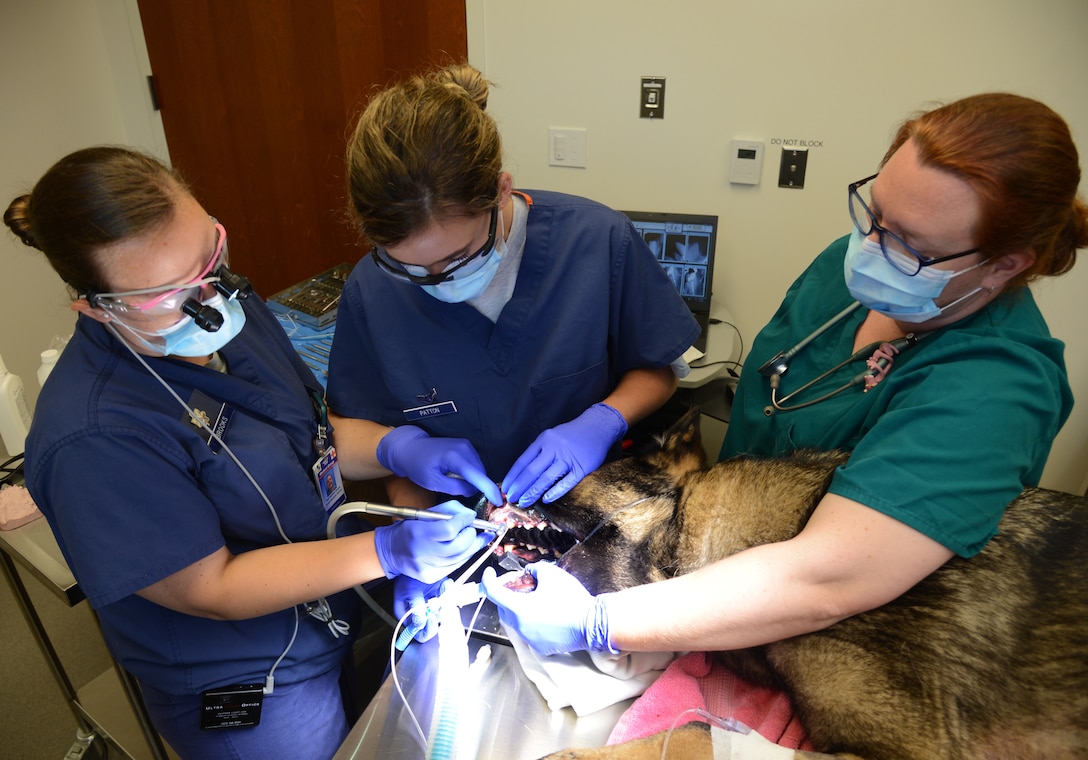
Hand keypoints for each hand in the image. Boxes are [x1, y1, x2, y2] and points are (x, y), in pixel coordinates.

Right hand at [373, 501, 486, 582]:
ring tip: (475, 537)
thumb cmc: (409, 529)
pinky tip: (465, 548)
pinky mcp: (432, 578)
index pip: (449, 529)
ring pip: (461, 558)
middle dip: (472, 535)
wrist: (390, 552)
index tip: (470, 517)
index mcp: (418, 533)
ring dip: (472, 546)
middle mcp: (422, 553)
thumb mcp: (424, 513)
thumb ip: (448, 510)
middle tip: (473, 528)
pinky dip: (464, 556)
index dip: (464, 522)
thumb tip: (470, 516)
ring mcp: (428, 568)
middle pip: (459, 546)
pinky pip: (456, 566)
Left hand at [378, 425, 502, 504]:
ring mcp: (466, 445)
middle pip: (481, 473)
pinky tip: (459, 477)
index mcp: (455, 457)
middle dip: (479, 486)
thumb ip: (456, 488)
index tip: (499, 502)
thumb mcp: (433, 482)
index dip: (490, 490)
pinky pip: (475, 464)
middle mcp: (464, 448)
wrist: (409, 447)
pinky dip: (472, 473)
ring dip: (475, 480)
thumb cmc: (417, 465)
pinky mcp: (466, 445)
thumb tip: (473, 491)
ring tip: (458, 485)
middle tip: (467, 496)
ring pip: (479, 469)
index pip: (478, 476)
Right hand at [394, 576, 449, 645]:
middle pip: (433, 624)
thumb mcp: (409, 593)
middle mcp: (421, 613)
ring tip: (442, 588)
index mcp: (409, 616)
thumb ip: (416, 609)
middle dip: (439, 613)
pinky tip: (444, 585)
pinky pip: (449, 600)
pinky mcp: (439, 597)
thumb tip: (421, 624)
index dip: (426, 630)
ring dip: (446, 602)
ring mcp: (431, 605)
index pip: (418, 633)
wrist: (416, 562)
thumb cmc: (408, 577)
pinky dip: (449, 592)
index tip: (432, 619)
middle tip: (440, 604)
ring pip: (443, 612)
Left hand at [481, 562, 615, 654]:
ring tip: (533, 600)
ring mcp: (530, 639)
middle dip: (504, 596)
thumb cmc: (571, 598)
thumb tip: (529, 574)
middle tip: (516, 586)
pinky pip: (528, 632)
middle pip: (502, 609)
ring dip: (518, 610)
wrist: (592, 623)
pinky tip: (544, 615)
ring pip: (515, 622)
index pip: (493, 593)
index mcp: (518, 608)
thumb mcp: (551, 574)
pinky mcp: (541, 647)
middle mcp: (520, 627)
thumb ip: (533, 570)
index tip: (489, 574)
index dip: (488, 581)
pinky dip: (530, 622)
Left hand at [502, 403, 627, 505]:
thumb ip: (538, 452)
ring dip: (533, 492)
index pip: (523, 461)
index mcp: (544, 440)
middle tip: (511, 499)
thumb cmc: (571, 434)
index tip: (505, 488)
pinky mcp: (582, 468)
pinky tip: (546, 500)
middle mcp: (554, 448)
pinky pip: (566, 482)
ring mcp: (568, 458)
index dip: (513, 476)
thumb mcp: (551, 436)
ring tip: (524, 502)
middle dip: (519, 487)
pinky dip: (555, 491)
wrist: (597, 427)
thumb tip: (521, 473)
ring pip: (547, 478)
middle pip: (532, 471)